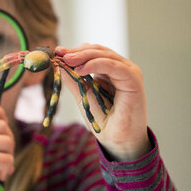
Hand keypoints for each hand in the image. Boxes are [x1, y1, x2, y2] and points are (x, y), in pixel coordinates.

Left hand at [55, 44, 150, 160]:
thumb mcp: (83, 96)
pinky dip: (96, 64)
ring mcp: (128, 72)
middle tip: (60, 54)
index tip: (57, 52)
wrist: (117, 140)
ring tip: (67, 60)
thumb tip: (59, 65)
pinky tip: (81, 69)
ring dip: (84, 56)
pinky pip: (113, 66)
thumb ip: (74, 80)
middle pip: (98, 51)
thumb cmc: (104, 120)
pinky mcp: (133, 79)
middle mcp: (120, 68)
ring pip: (105, 55)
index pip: (92, 53)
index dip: (75, 51)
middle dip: (77, 52)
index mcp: (110, 70)